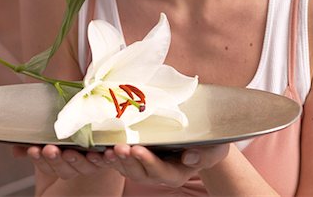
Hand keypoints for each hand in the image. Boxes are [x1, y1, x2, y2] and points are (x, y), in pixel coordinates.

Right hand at [13, 144, 109, 179]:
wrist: (95, 130)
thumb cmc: (68, 135)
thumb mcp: (49, 138)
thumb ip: (32, 144)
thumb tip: (15, 148)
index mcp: (59, 163)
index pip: (46, 165)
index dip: (39, 159)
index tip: (33, 149)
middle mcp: (73, 166)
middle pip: (62, 168)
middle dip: (54, 159)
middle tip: (49, 149)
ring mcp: (89, 164)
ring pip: (80, 166)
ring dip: (74, 159)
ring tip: (69, 151)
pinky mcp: (104, 159)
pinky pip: (103, 162)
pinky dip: (101, 158)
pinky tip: (101, 152)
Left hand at [102, 143, 228, 186]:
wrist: (201, 139)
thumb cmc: (210, 143)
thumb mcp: (214, 148)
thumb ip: (204, 154)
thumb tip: (189, 157)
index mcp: (176, 172)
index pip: (161, 171)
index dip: (148, 161)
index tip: (137, 149)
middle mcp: (159, 173)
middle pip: (140, 172)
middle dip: (128, 160)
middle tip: (117, 148)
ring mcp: (146, 167)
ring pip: (128, 168)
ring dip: (116, 160)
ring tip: (107, 150)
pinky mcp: (137, 158)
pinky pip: (121, 160)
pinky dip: (110, 157)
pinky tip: (98, 150)